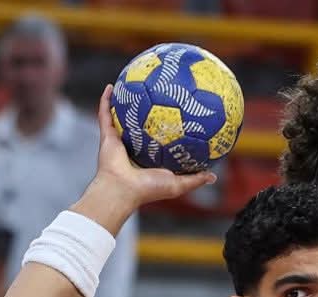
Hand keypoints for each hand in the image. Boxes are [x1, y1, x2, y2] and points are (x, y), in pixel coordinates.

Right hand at [84, 86, 218, 215]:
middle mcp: (133, 148)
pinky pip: (105, 114)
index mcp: (147, 159)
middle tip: (155, 94)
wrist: (123, 190)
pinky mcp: (106, 136)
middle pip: (140, 126)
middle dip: (145, 110)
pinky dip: (106, 100)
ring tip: (130, 85)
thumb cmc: (149, 188)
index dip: (166, 129)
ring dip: (124, 102)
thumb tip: (213, 176)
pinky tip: (112, 86)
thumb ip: (194, 178)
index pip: (158, 142)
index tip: (177, 115)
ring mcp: (118, 141)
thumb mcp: (178, 184)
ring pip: (120, 117)